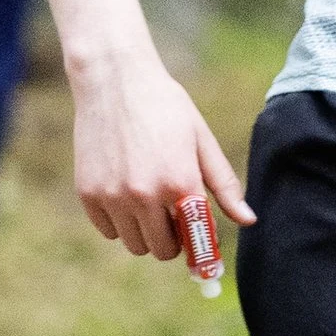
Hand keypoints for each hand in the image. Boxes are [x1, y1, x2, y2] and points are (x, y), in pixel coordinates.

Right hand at [69, 48, 256, 260]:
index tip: (203, 255)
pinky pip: (108, 231)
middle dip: (173, 240)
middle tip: (173, 216)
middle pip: (162, 251)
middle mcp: (144, 195)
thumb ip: (224, 185)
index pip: (194, 241)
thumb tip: (248, 220)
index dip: (200, 251)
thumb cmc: (165, 107)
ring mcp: (113, 196)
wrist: (113, 80)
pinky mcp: (88, 194)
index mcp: (180, 182)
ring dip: (145, 232)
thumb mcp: (201, 141)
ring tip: (149, 201)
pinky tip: (124, 193)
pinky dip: (118, 222)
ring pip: (135, 245)